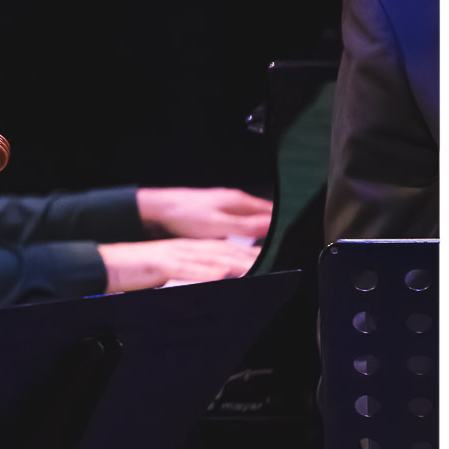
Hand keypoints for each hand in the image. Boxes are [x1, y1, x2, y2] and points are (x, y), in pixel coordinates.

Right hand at [98, 238, 259, 291]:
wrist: (100, 264)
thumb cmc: (129, 271)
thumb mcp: (162, 274)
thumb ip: (184, 277)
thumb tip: (206, 285)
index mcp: (183, 250)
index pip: (220, 251)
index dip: (245, 255)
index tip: (266, 261)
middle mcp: (181, 249)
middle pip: (222, 252)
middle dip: (248, 258)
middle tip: (274, 264)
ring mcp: (171, 255)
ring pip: (209, 257)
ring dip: (235, 263)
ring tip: (258, 269)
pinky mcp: (159, 264)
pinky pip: (186, 268)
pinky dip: (205, 272)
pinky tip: (221, 276)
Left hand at [136, 187, 272, 240]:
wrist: (156, 211)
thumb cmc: (185, 216)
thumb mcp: (220, 225)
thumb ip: (248, 227)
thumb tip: (274, 226)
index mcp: (239, 201)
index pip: (271, 212)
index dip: (283, 225)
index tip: (292, 239)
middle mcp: (232, 201)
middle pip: (261, 216)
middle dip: (271, 230)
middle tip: (280, 247)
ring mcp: (221, 206)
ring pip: (247, 220)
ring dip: (255, 232)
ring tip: (264, 248)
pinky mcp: (211, 214)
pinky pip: (233, 224)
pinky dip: (239, 233)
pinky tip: (238, 243)